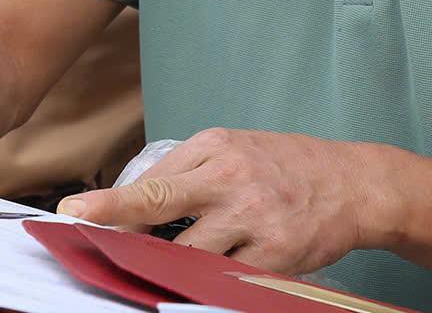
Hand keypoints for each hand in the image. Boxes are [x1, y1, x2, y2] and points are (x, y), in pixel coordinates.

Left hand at [58, 129, 395, 276]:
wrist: (355, 184)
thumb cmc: (289, 167)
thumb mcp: (238, 149)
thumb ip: (192, 170)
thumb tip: (137, 204)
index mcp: (217, 148)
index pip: (152, 179)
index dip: (110, 201)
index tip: (75, 211)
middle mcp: (232, 178)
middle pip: (160, 203)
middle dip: (115, 218)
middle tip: (80, 226)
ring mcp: (253, 217)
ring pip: (189, 252)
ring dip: (165, 266)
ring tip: (152, 271)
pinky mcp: (274, 254)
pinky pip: (226, 278)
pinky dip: (207, 283)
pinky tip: (199, 282)